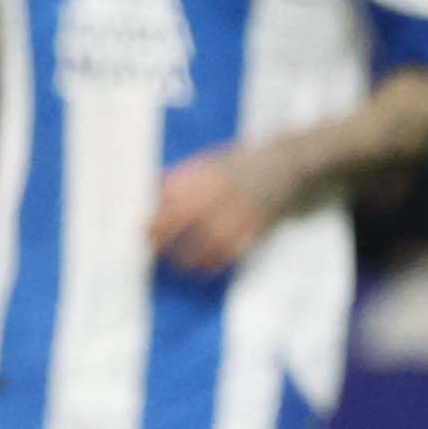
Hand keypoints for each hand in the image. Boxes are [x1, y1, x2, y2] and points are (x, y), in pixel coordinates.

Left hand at [150, 147, 286, 273]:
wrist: (285, 162)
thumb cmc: (242, 161)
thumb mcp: (210, 159)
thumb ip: (184, 175)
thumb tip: (151, 188)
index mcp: (208, 173)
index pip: (173, 196)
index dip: (155, 216)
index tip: (142, 229)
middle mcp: (222, 192)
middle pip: (185, 219)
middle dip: (163, 237)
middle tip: (152, 248)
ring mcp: (240, 210)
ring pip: (207, 241)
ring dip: (188, 256)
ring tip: (175, 264)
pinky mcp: (255, 226)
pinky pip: (232, 251)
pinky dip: (215, 263)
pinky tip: (204, 269)